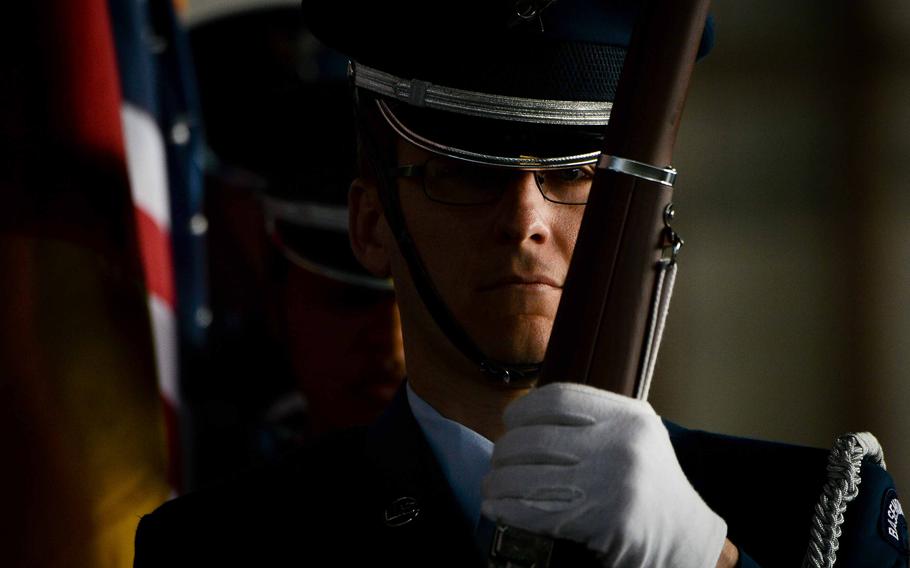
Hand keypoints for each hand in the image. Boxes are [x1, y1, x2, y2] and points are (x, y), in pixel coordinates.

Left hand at [482, 383, 727, 567]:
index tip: (510, 420)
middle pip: (537, 438)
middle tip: (497, 460)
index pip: (560, 398)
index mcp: (629, 417)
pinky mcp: (603, 521)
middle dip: (505, 450)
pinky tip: (497, 508)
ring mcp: (613, 483)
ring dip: (499, 482)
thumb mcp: (635, 438)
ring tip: (492, 486)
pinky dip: (508, 509)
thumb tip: (526, 419)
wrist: (687, 539)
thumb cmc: (652, 487)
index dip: (524, 408)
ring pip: (530, 476)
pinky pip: (536, 511)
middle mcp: (622, 444)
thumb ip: (594, 421)